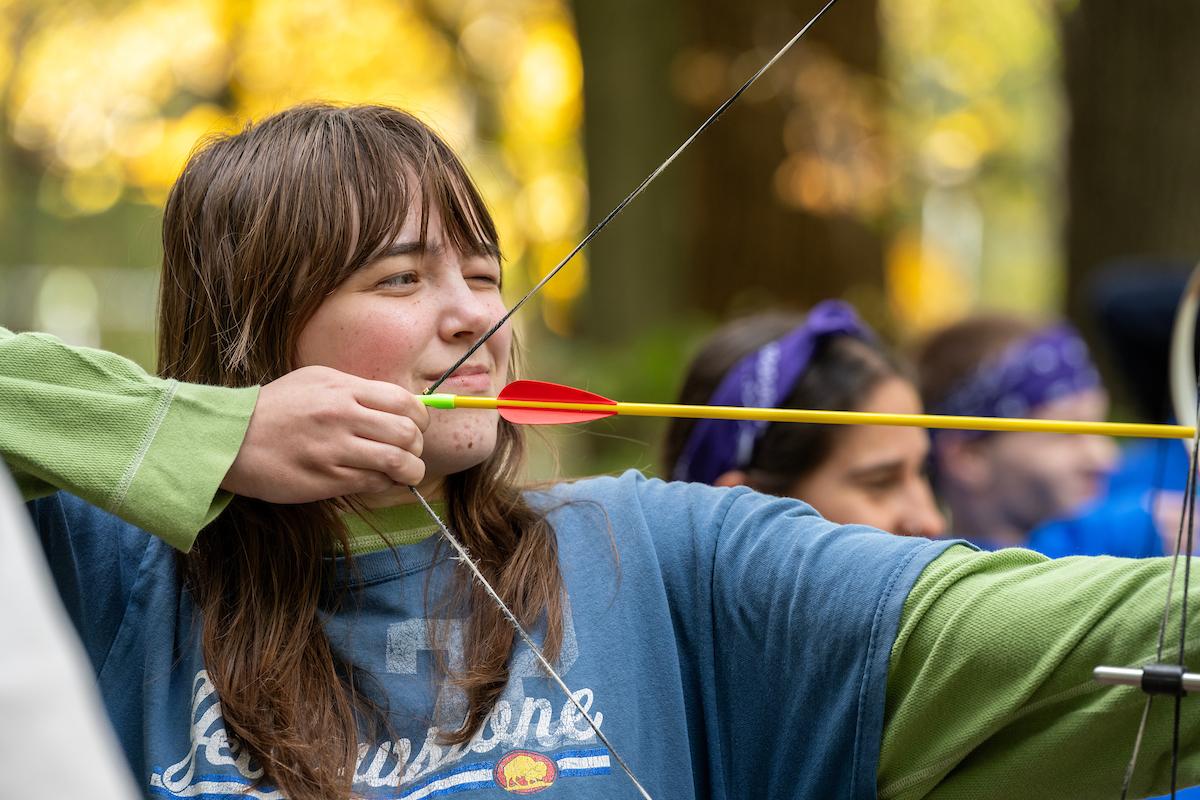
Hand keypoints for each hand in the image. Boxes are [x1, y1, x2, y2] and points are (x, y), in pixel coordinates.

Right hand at [220, 366, 429, 502]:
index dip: (420, 417)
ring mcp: (335, 450)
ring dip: (411, 470)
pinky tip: (382, 481)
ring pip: (396, 461)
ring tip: (408, 473)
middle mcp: (343, 417)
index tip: (417, 426)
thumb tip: (397, 404)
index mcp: (343, 390)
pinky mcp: (326, 480)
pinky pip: (373, 483)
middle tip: (412, 452)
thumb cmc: (275, 408)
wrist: (231, 439)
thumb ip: (355, 390)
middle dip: (418, 446)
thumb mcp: (315, 381)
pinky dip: (386, 484)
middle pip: (406, 433)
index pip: (404, 401)